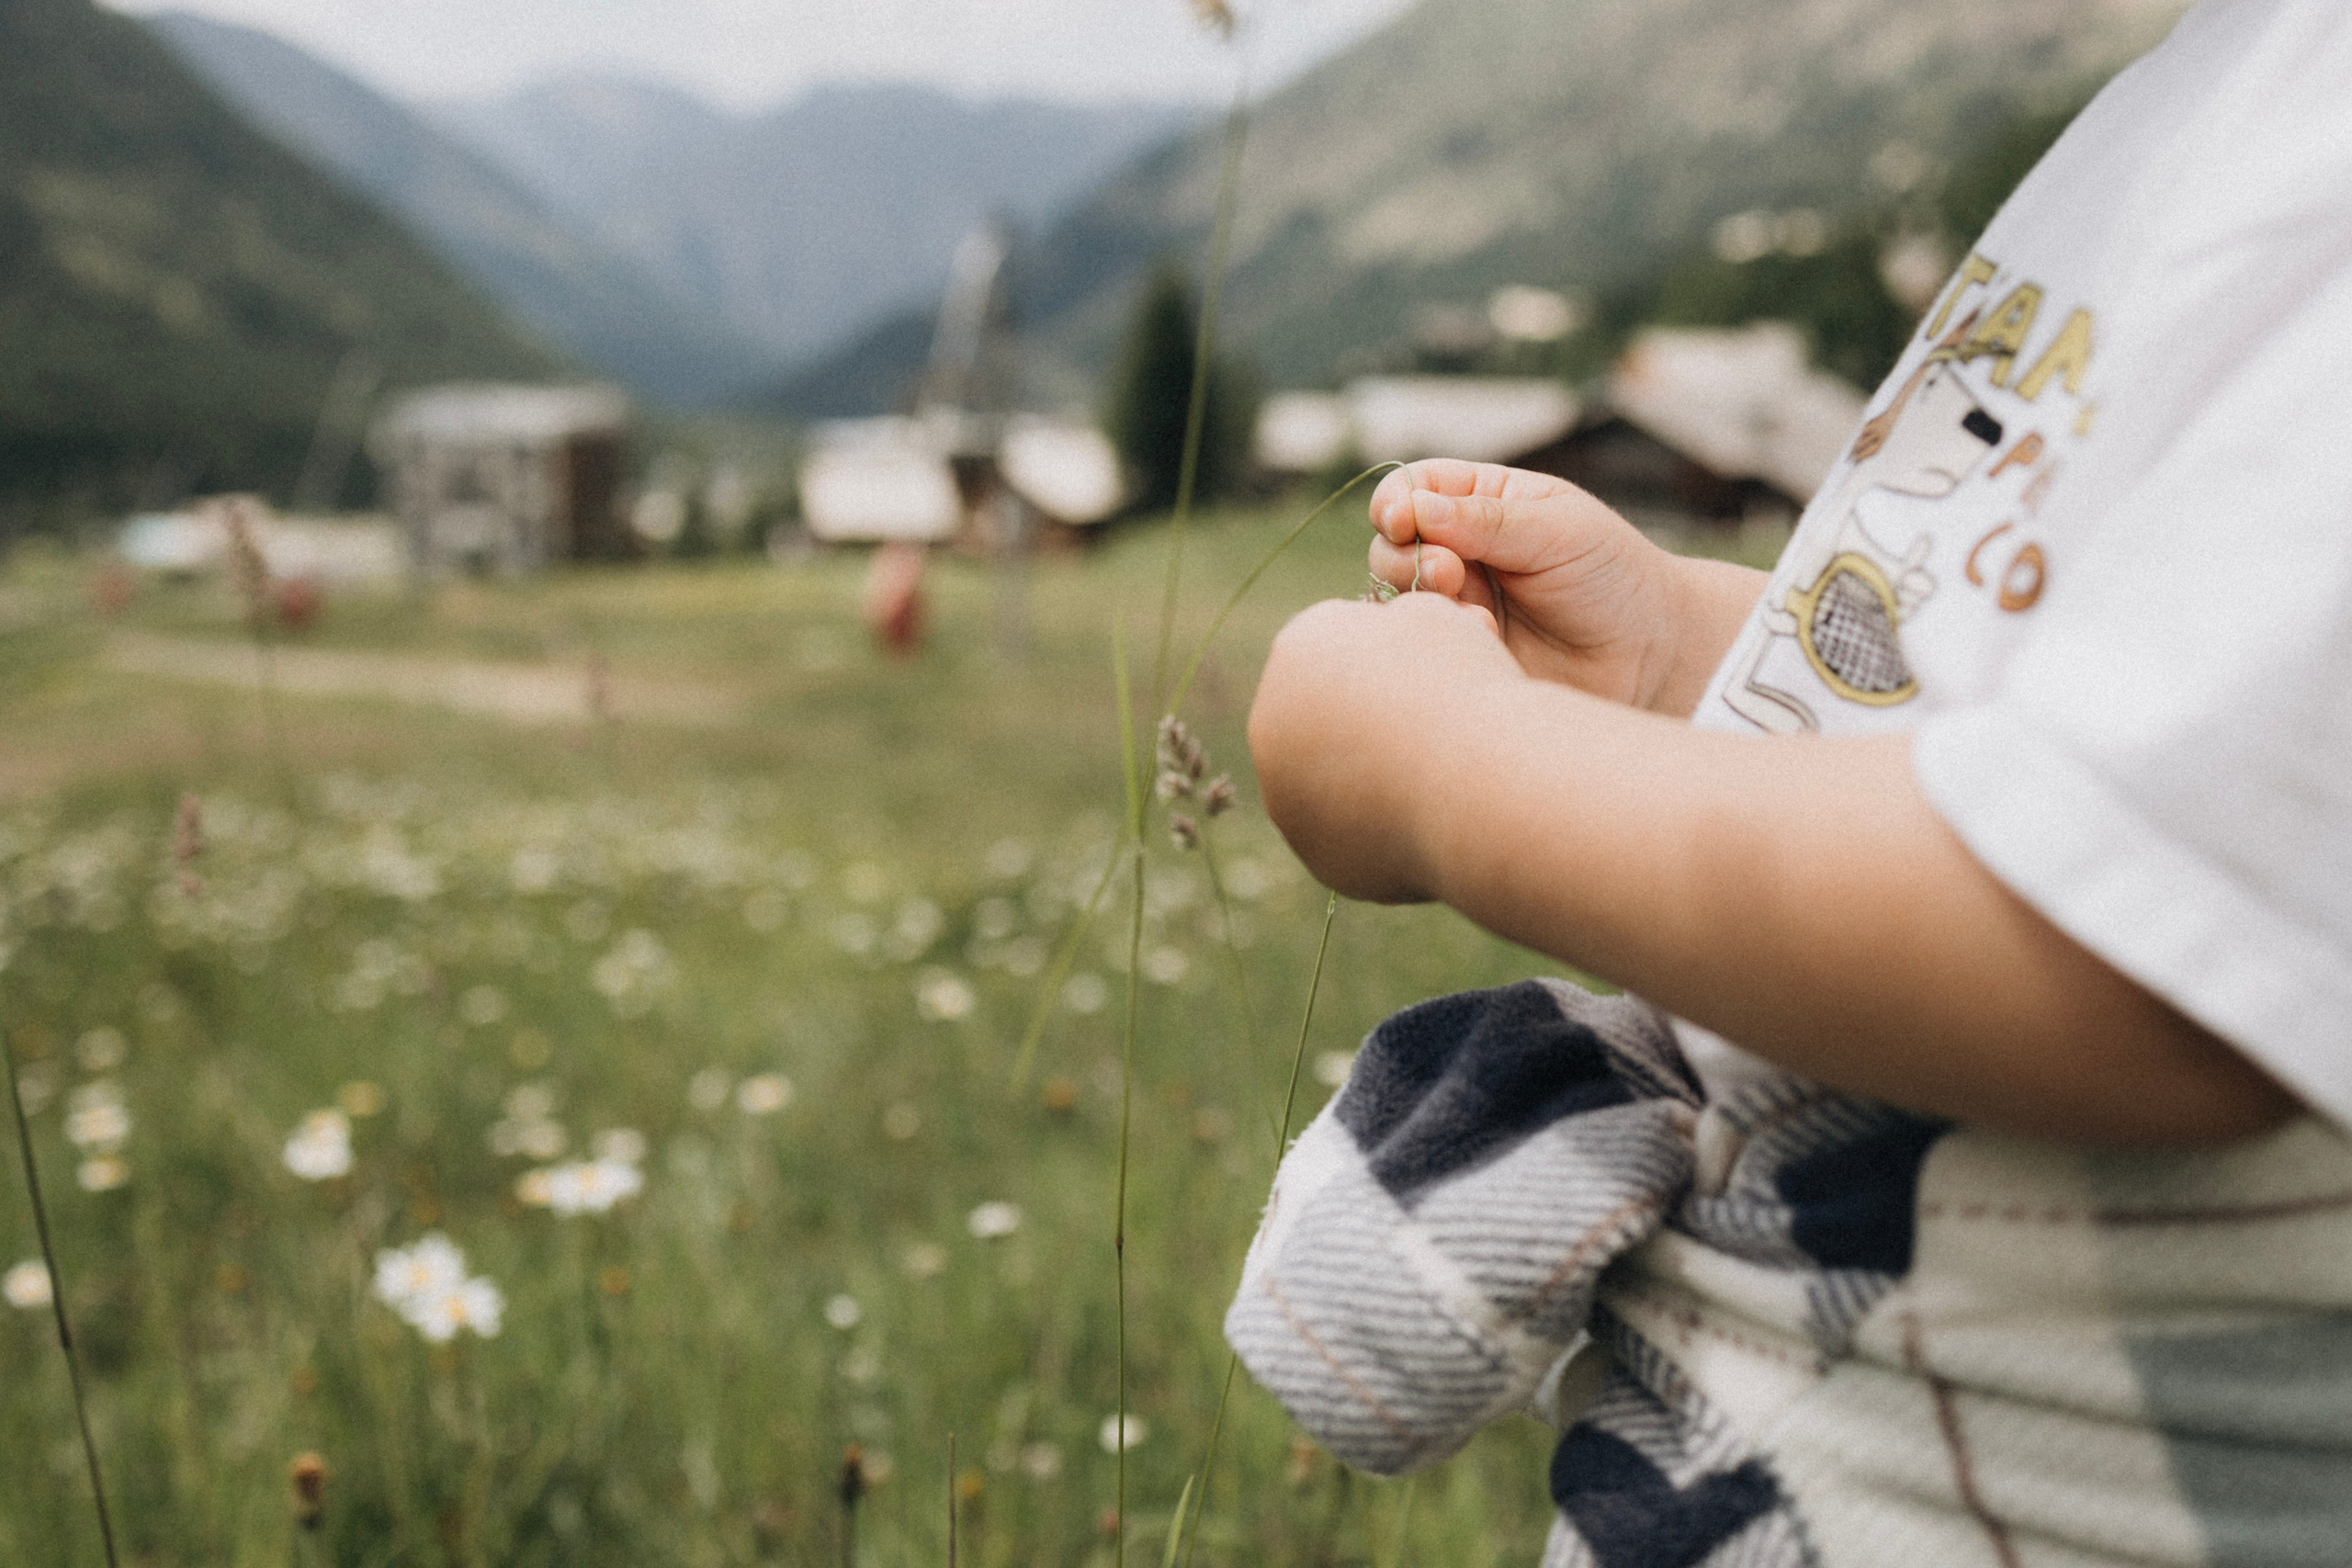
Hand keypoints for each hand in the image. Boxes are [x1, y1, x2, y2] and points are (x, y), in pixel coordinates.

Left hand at [1248, 591, 1520, 902]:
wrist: (1480, 785)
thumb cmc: (1464, 691)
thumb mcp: (1436, 620)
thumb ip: (1395, 623)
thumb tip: (1384, 644)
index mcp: (1295, 650)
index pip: (1337, 645)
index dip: (1392, 655)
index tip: (1433, 672)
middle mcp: (1271, 724)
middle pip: (1323, 714)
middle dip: (1366, 718)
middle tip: (1434, 727)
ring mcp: (1287, 799)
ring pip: (1333, 780)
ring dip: (1371, 775)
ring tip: (1437, 774)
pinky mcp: (1318, 856)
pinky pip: (1353, 834)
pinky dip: (1384, 827)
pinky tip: (1431, 817)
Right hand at [1367, 460, 1760, 715]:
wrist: (1652, 653)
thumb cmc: (1613, 576)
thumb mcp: (1556, 529)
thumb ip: (1485, 519)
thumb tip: (1412, 507)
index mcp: (1481, 503)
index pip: (1411, 490)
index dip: (1396, 503)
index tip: (1404, 521)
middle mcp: (1458, 550)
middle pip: (1389, 543)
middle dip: (1405, 555)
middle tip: (1450, 573)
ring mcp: (1456, 603)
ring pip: (1394, 596)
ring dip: (1418, 599)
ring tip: (1472, 612)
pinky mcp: (1461, 651)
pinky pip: (1419, 646)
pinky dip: (1437, 641)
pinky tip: (1483, 641)